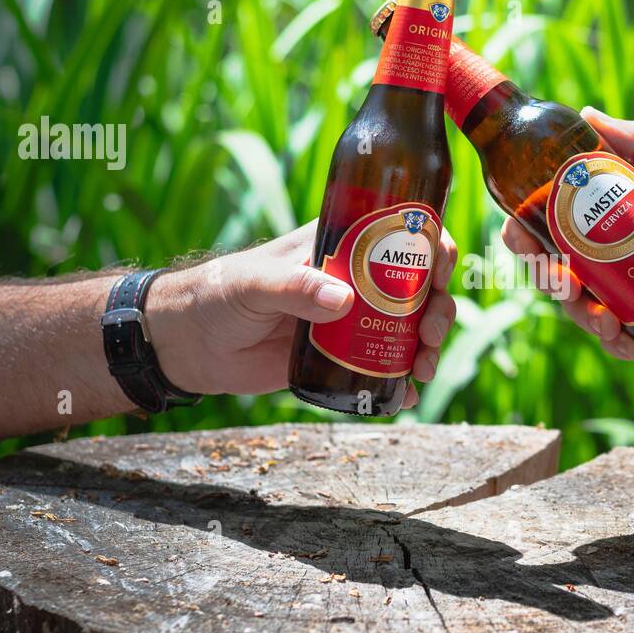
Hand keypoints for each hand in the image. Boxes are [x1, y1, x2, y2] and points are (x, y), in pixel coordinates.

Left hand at [144, 220, 457, 408]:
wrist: (192, 345)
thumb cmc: (218, 294)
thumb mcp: (253, 283)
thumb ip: (294, 287)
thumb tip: (344, 301)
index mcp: (341, 247)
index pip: (400, 236)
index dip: (433, 248)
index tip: (441, 271)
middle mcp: (355, 280)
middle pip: (418, 288)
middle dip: (437, 309)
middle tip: (428, 334)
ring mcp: (352, 321)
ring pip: (408, 329)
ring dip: (427, 347)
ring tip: (422, 369)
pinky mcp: (341, 359)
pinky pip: (383, 368)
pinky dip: (402, 382)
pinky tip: (407, 396)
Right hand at [500, 106, 633, 358]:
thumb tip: (588, 113)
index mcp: (597, 228)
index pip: (543, 229)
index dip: (520, 232)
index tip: (518, 230)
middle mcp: (601, 263)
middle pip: (549, 272)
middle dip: (543, 277)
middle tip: (562, 276)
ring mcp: (619, 297)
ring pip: (578, 310)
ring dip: (578, 313)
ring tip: (600, 313)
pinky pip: (614, 341)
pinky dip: (612, 341)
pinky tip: (621, 335)